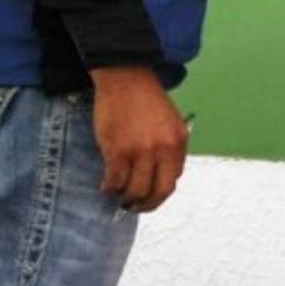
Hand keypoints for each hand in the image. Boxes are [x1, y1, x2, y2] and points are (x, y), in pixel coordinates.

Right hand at [90, 66, 187, 212]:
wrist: (126, 79)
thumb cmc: (146, 100)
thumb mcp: (170, 122)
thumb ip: (168, 148)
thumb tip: (161, 174)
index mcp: (178, 142)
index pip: (173, 179)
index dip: (160, 192)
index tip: (150, 196)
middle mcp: (163, 149)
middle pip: (157, 191)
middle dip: (146, 205)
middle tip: (134, 206)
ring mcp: (140, 151)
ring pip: (134, 190)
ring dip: (125, 198)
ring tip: (118, 195)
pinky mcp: (117, 151)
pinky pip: (114, 181)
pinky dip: (109, 188)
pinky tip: (106, 185)